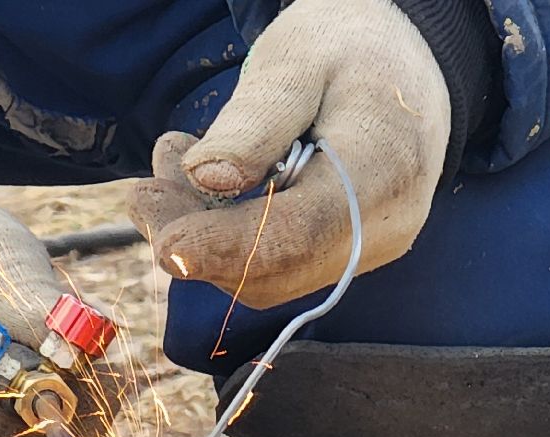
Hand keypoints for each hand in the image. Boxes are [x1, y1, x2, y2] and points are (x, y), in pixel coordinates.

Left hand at [129, 0, 451, 308]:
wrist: (406, 60)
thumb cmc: (349, 47)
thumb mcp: (297, 60)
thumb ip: (255, 121)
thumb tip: (205, 178)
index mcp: (382, 170)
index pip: (297, 235)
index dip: (224, 248)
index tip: (163, 242)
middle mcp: (383, 227)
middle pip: (274, 269)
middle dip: (198, 242)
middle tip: (143, 191)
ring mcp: (367, 249)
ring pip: (267, 276)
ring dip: (205, 238)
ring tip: (170, 168)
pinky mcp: (346, 253)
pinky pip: (277, 264)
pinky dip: (228, 236)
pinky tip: (204, 185)